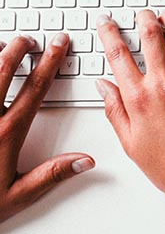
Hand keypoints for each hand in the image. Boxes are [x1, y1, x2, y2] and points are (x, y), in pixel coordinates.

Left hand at [0, 35, 94, 222]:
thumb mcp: (17, 194)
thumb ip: (52, 174)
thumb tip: (85, 161)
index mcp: (6, 133)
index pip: (35, 88)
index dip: (50, 63)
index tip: (58, 45)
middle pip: (3, 69)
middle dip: (18, 48)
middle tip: (28, 39)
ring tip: (2, 44)